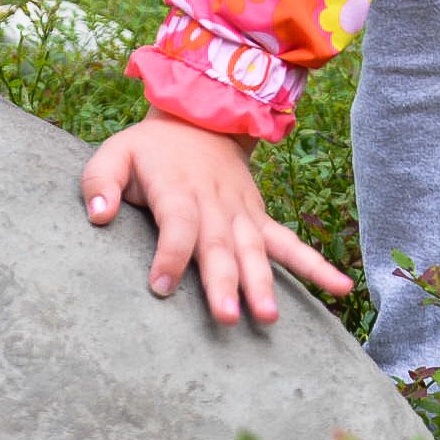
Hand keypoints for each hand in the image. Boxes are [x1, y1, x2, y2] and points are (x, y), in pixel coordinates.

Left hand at [79, 115, 352, 325]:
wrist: (199, 121)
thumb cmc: (148, 150)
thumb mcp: (113, 154)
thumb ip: (99, 183)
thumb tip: (98, 216)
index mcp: (176, 188)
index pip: (176, 224)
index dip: (169, 254)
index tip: (161, 288)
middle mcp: (214, 203)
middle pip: (220, 245)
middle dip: (224, 282)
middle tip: (227, 318)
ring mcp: (241, 212)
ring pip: (254, 250)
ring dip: (262, 283)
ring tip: (268, 317)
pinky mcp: (258, 219)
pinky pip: (289, 244)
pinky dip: (315, 266)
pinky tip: (341, 289)